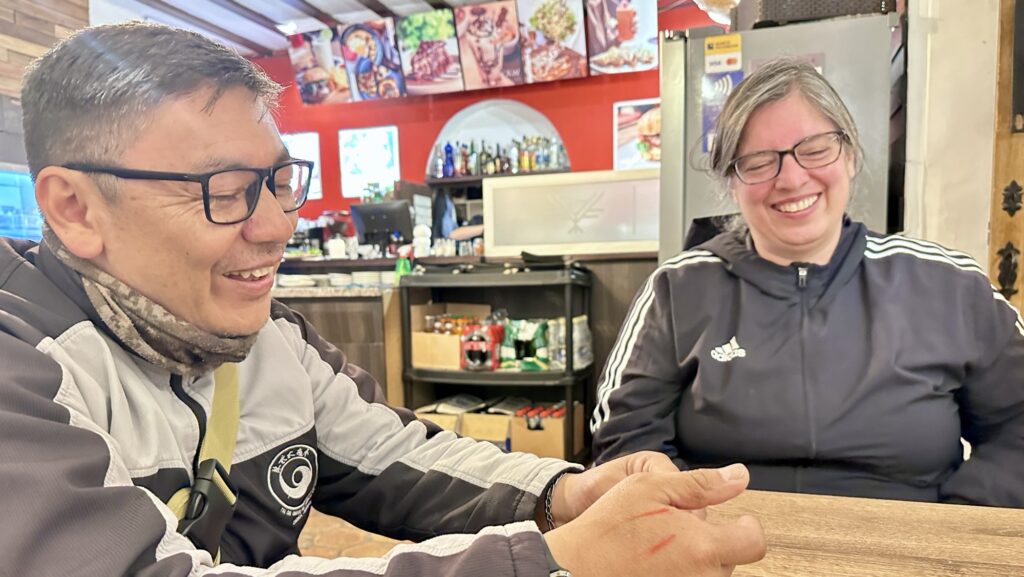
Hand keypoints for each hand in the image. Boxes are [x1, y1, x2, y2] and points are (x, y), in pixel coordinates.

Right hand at [544, 465, 765, 576]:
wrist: (577, 566)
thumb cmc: (610, 526)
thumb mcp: (652, 488)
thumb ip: (701, 483)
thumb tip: (740, 476)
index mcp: (703, 547)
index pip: (753, 542)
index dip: (747, 526)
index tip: (736, 519)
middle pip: (731, 558)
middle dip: (715, 539)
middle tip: (679, 524)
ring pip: (711, 573)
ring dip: (698, 557)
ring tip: (664, 544)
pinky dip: (682, 571)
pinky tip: (658, 563)